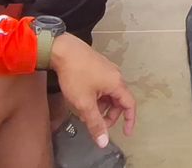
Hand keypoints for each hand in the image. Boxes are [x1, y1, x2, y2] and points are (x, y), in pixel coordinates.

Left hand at [48, 34, 136, 148]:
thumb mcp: (84, 103)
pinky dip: (97, 97)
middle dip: (109, 115)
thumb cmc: (75, 75)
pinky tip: (83, 99)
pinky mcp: (97, 65)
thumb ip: (95, 123)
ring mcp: (106, 69)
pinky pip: (103, 86)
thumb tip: (104, 142)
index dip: (129, 120)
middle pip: (119, 100)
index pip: (129, 105)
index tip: (125, 133)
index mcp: (116, 83)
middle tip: (97, 124)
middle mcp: (115, 75)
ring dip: (101, 106)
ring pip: (109, 93)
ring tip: (86, 112)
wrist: (62, 49)